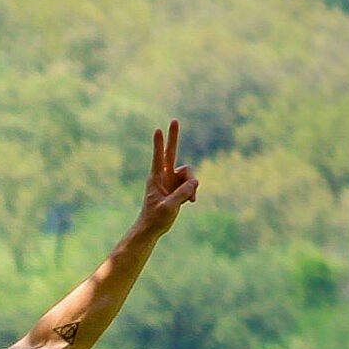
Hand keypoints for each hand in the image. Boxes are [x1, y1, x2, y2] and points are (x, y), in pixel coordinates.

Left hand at [137, 120, 198, 238]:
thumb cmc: (155, 218)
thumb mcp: (169, 207)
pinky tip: (190, 202)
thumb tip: (195, 182)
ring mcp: (172, 180)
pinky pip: (191, 184)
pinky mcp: (178, 187)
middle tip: (174, 120)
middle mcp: (164, 176)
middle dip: (174, 137)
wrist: (152, 229)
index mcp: (156, 178)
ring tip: (191, 200)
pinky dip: (192, 192)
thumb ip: (182, 193)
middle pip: (171, 152)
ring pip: (188, 174)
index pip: (158, 158)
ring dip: (192, 185)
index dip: (159, 145)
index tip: (157, 130)